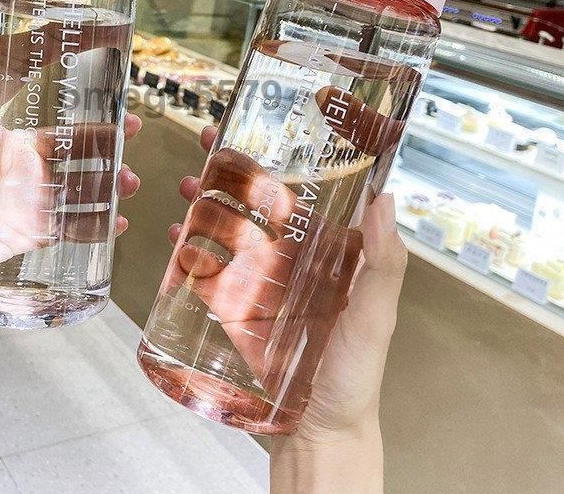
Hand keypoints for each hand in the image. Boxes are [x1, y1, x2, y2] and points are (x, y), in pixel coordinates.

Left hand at [0, 44, 141, 309]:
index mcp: (4, 139)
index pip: (46, 107)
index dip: (73, 83)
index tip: (101, 59)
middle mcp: (24, 165)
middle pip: (77, 144)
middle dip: (109, 138)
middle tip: (134, 128)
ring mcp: (33, 200)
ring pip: (84, 183)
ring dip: (111, 180)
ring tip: (128, 183)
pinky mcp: (36, 233)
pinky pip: (76, 225)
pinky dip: (100, 224)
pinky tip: (117, 224)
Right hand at [173, 128, 405, 438]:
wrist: (317, 435)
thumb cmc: (355, 376)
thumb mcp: (375, 318)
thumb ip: (383, 264)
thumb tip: (387, 198)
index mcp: (330, 253)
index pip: (307, 194)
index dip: (287, 159)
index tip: (267, 128)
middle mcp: (294, 260)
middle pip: (260, 204)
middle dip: (234, 172)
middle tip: (210, 142)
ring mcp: (262, 282)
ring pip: (231, 229)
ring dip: (208, 203)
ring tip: (189, 184)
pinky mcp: (235, 308)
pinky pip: (210, 270)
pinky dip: (191, 249)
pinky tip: (177, 235)